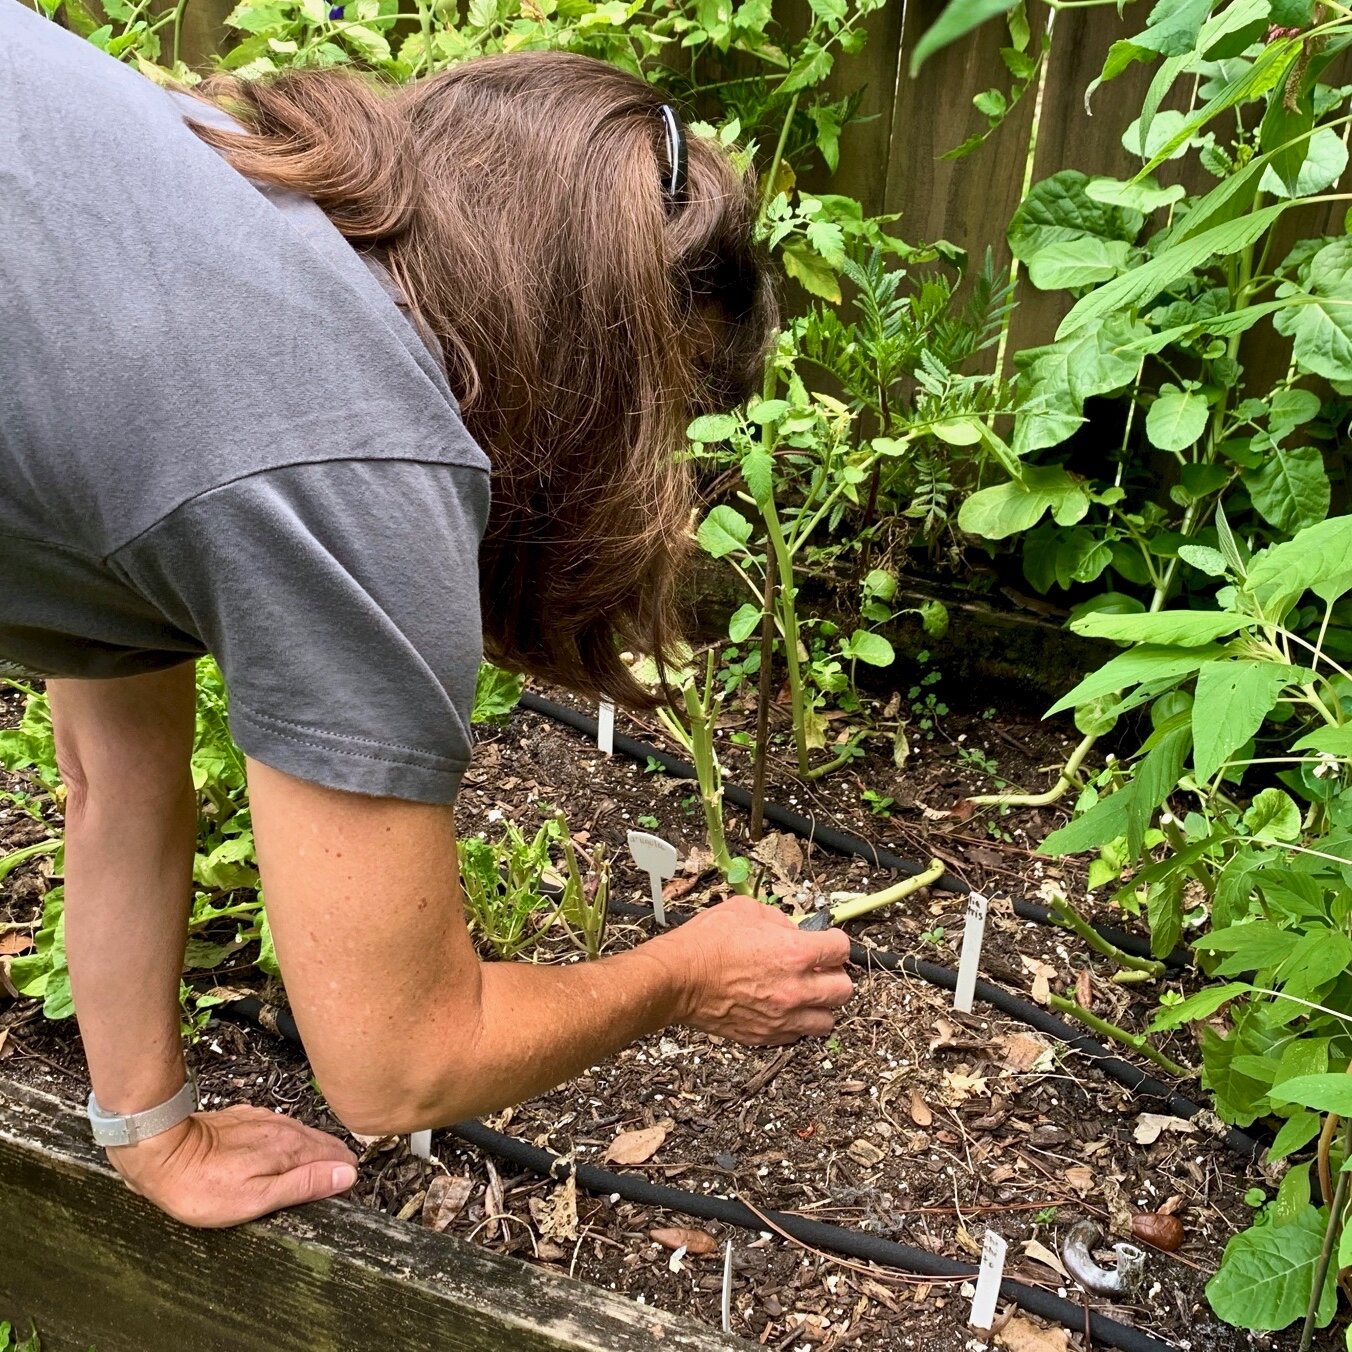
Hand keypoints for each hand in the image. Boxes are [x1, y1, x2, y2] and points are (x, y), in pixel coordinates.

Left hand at [108, 1104, 358, 1227]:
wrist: (160, 1151)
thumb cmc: (202, 1185)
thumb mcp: (255, 1199)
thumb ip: (304, 1185)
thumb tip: (347, 1175)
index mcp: (291, 1148)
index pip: (337, 1157)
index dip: (342, 1177)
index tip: (342, 1196)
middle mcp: (283, 1128)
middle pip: (322, 1144)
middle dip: (331, 1162)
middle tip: (331, 1188)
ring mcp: (264, 1120)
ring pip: (301, 1135)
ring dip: (311, 1152)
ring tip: (311, 1173)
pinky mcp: (245, 1118)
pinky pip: (279, 1130)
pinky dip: (287, 1144)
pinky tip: (278, 1155)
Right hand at [656, 895, 852, 1044]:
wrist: (677, 978)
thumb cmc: (706, 943)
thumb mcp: (746, 910)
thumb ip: (778, 920)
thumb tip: (792, 929)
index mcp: (795, 952)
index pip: (841, 949)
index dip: (835, 942)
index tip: (828, 943)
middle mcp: (795, 988)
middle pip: (844, 990)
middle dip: (835, 976)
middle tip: (820, 970)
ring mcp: (782, 1016)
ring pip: (827, 1021)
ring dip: (821, 1006)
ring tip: (806, 995)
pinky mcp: (765, 1036)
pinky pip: (798, 1035)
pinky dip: (797, 1024)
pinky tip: (783, 1009)